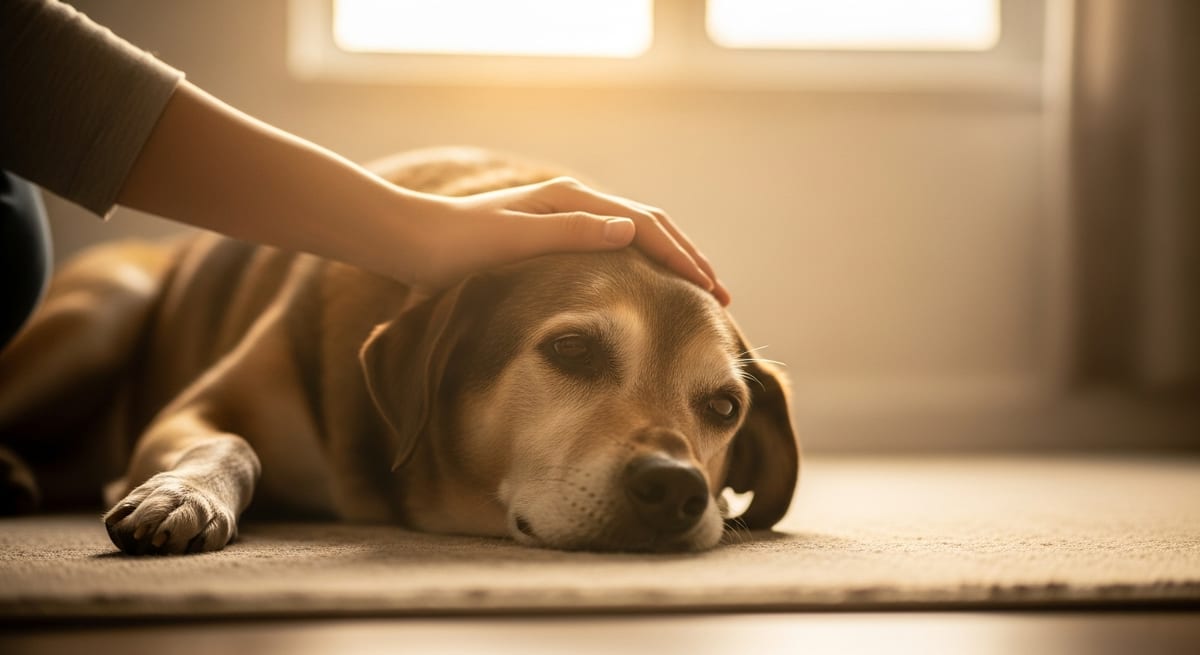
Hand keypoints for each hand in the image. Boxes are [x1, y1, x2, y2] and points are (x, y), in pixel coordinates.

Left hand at [406, 177, 730, 304]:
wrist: (409, 241)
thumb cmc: (456, 246)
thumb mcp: (514, 240)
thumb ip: (571, 233)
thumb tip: (632, 231)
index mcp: (569, 200)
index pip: (644, 225)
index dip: (682, 257)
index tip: (710, 289)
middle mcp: (571, 203)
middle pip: (648, 225)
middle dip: (687, 257)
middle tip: (720, 294)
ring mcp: (563, 218)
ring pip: (634, 235)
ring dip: (669, 260)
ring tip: (696, 290)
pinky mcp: (552, 237)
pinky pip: (612, 248)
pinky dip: (642, 265)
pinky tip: (646, 288)